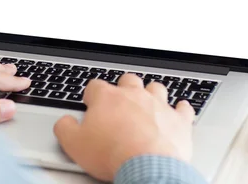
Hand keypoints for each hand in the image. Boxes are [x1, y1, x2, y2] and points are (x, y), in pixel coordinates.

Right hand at [54, 74, 194, 181]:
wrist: (146, 167)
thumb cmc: (112, 154)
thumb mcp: (74, 144)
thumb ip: (65, 128)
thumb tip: (64, 122)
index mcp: (107, 98)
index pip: (95, 86)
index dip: (91, 94)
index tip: (91, 103)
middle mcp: (134, 95)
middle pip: (128, 80)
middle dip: (123, 88)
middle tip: (120, 100)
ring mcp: (158, 105)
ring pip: (155, 88)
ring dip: (151, 93)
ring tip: (148, 103)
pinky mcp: (178, 120)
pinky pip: (183, 108)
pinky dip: (181, 109)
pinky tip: (179, 111)